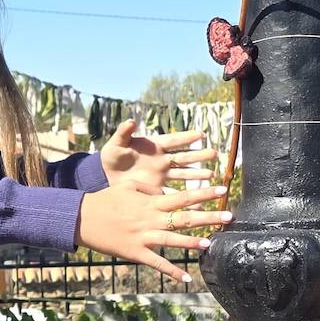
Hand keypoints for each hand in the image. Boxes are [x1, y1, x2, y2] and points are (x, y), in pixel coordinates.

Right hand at [77, 182, 231, 282]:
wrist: (82, 218)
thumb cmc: (104, 200)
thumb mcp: (126, 186)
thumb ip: (148, 187)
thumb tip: (167, 191)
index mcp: (150, 202)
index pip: (183, 196)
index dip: (203, 193)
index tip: (222, 189)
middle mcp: (151, 219)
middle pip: (185, 217)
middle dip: (208, 216)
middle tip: (229, 216)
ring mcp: (144, 236)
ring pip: (173, 240)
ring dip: (193, 242)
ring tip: (210, 243)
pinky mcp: (135, 252)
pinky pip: (157, 263)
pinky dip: (172, 271)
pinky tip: (186, 278)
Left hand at [100, 120, 217, 191]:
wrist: (105, 175)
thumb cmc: (112, 156)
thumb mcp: (116, 144)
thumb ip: (123, 133)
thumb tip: (130, 120)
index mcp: (153, 146)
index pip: (172, 140)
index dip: (186, 137)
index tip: (201, 134)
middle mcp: (161, 160)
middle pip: (183, 157)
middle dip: (198, 155)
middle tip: (214, 153)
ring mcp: (161, 175)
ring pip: (183, 174)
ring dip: (196, 174)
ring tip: (211, 174)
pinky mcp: (157, 188)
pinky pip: (174, 193)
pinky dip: (184, 197)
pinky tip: (196, 200)